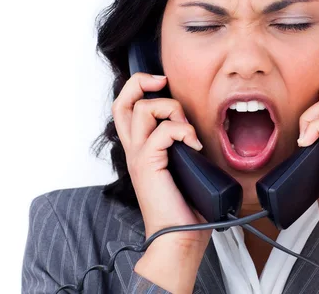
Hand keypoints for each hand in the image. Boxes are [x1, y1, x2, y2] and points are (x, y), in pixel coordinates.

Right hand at [111, 73, 209, 250]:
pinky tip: (195, 146)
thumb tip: (197, 128)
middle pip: (121, 103)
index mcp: (140, 149)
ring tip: (187, 130)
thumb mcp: (183, 165)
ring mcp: (139, 157)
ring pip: (141, 109)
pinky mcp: (149, 164)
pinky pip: (162, 131)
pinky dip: (183, 131)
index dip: (139, 88)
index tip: (163, 84)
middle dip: (140, 82)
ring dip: (171, 109)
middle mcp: (134, 150)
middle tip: (162, 82)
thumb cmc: (185, 206)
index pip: (126, 108)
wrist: (179, 236)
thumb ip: (182, 144)